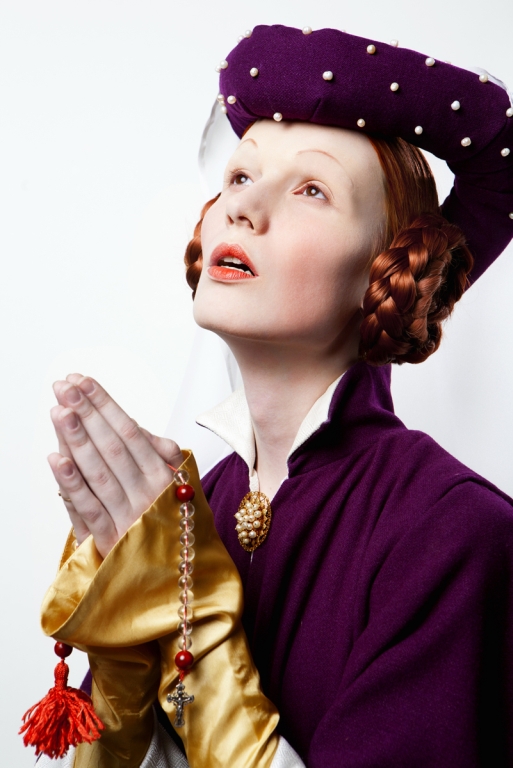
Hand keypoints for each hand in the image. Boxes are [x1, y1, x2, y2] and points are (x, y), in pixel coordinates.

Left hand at [48, 374, 183, 557]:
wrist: (184, 581)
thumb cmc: (177, 525)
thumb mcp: (181, 485)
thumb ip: (161, 454)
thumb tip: (137, 426)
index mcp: (165, 477)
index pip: (131, 432)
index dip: (105, 405)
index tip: (84, 381)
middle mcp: (149, 495)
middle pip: (113, 447)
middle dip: (87, 413)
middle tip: (64, 386)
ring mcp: (129, 519)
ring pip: (99, 473)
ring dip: (76, 440)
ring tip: (59, 411)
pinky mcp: (110, 543)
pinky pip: (88, 510)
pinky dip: (71, 484)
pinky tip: (56, 459)